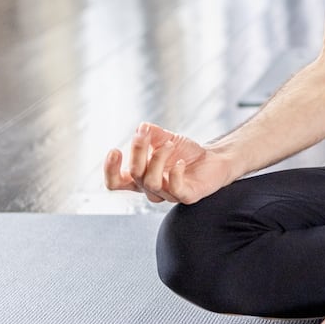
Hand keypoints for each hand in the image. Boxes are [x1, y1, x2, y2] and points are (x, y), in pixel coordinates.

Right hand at [104, 122, 233, 203]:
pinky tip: (181, 162)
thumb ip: (152, 135)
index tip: (114, 150)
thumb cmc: (186, 152)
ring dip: (158, 158)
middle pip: (135, 175)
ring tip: (169, 144)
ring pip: (151, 182)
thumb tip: (142, 127)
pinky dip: (176, 173)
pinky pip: (175, 188)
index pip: (116, 182)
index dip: (110, 170)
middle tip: (146, 133)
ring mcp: (168, 194)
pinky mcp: (186, 196)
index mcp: (141, 176)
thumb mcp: (166, 139)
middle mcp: (151, 188)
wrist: (214, 159)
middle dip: (138, 151)